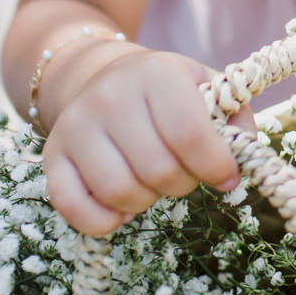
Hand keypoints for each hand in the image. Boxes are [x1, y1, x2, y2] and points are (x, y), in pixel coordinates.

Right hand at [41, 46, 246, 236]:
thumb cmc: (168, 92)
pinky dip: (102, 221)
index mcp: (156, 73)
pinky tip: (121, 209)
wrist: (103, 76)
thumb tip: (242, 157)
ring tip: (153, 185)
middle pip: (157, 170)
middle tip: (185, 176)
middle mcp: (110, 95)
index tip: (227, 178)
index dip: (215, 166)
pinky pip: (73, 206)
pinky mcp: (53, 155)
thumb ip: (234, 119)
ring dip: (147, 203)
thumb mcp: (206, 87)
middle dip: (183, 185)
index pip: (189, 134)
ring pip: (119, 191)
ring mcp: (76, 125)